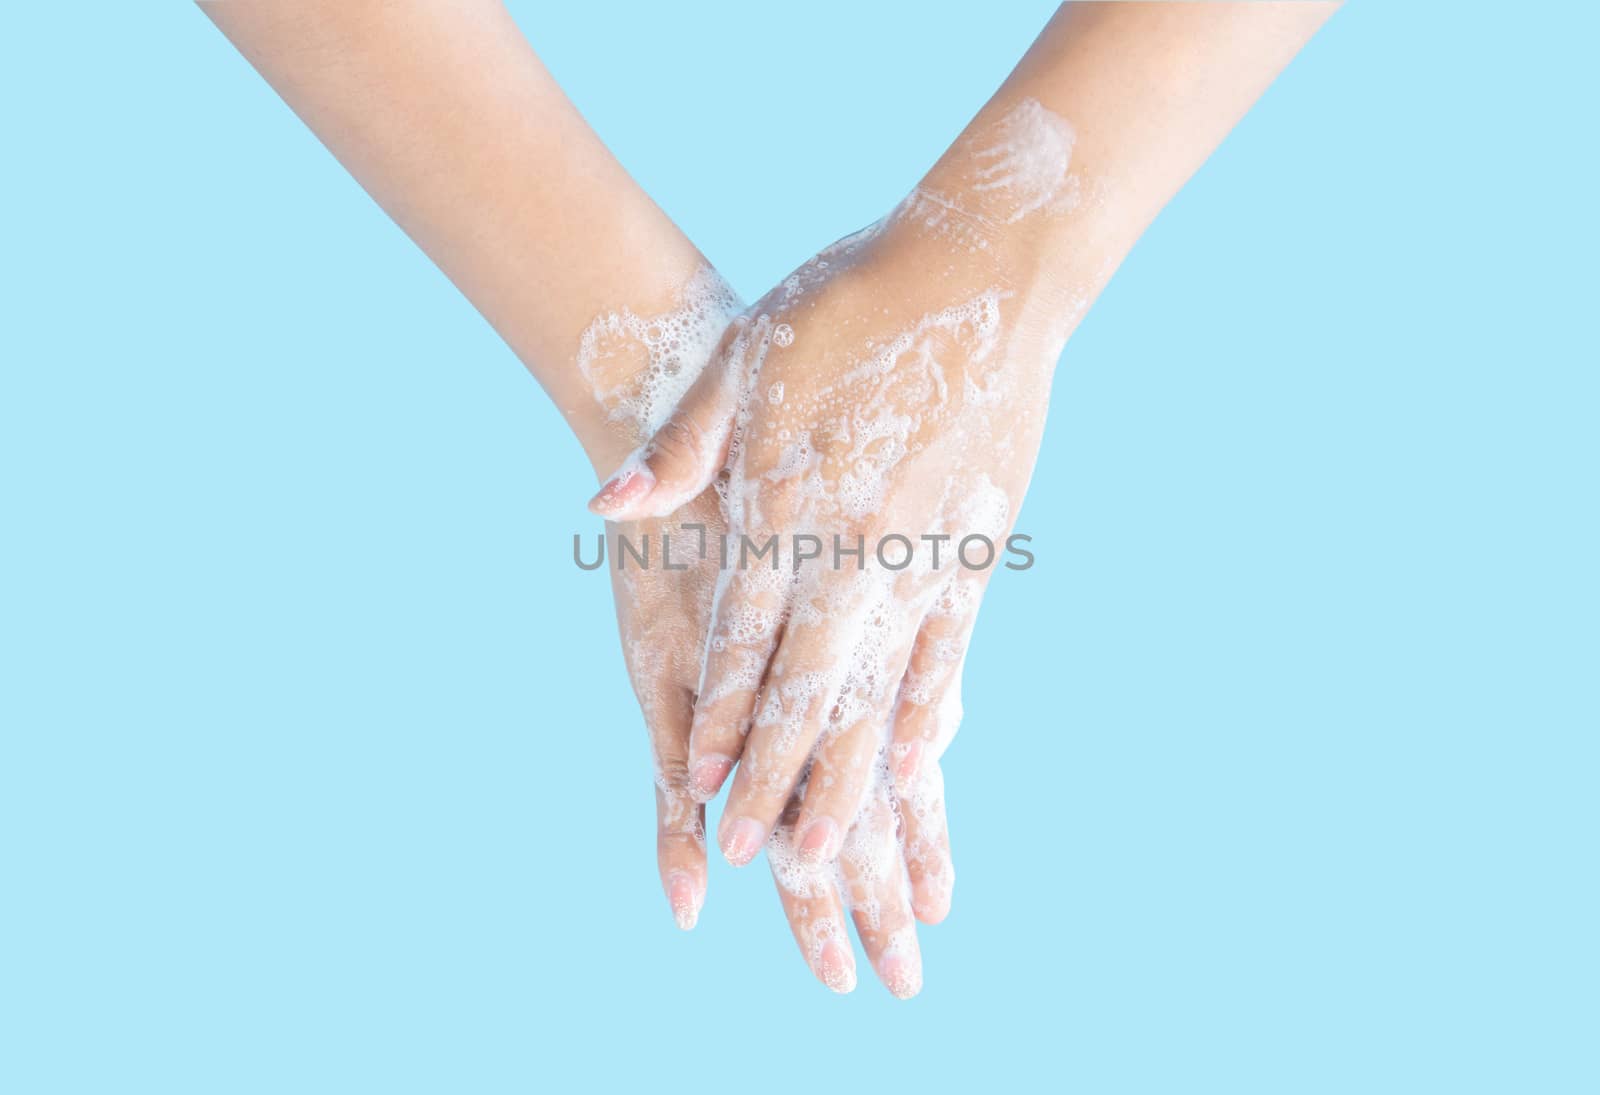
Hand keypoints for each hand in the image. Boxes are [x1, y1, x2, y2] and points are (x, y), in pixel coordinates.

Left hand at [588, 96, 1099, 930]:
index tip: (697, 793)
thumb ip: (682, 445)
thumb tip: (607, 508)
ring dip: (849, 772)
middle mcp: (853, 544)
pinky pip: (949, 650)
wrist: (983, 266)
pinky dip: (929, 713)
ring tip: (831, 849)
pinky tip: (918, 766)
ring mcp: (921, 551)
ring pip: (879, 685)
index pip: (740, 637)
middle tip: (758, 860)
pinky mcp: (974, 546)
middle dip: (777, 776)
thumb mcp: (744, 356)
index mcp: (787, 501)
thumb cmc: (848, 300)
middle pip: (806, 684)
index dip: (718, 718)